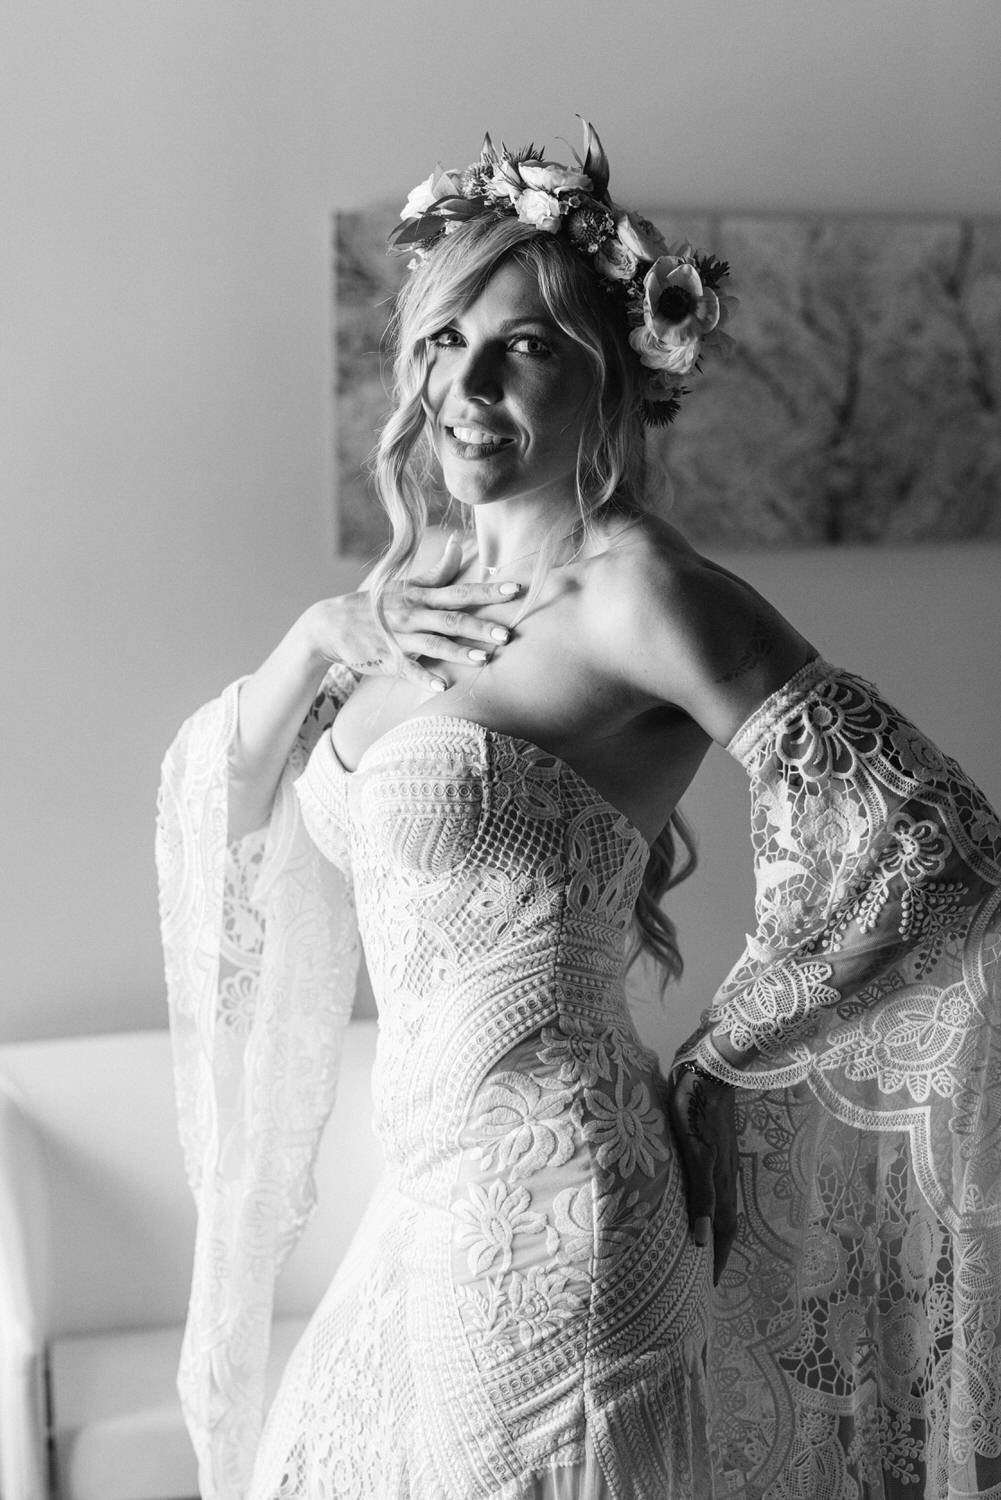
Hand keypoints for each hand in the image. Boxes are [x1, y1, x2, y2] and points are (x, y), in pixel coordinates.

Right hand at [305, 535, 519, 694]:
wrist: (332, 623)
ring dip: (459, 652)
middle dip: (480, 626)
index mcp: (421, 595)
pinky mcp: (387, 659)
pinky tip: (443, 687)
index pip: (461, 591)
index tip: (515, 590)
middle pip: (452, 619)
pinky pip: (408, 669)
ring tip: (484, 659)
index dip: (488, 591)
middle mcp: (413, 614)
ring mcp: (400, 637)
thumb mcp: (407, 584)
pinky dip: (424, 678)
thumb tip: (458, 541)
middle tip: (508, 634)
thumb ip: (438, 570)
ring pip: (433, 644)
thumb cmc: (378, 603)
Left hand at [667, 1065, 738, 1285]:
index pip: (721, 1233)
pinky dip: (703, 1205)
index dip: (715, 1261)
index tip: (708, 1289)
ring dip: (709, 1229)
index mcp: (722, 1184)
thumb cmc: (695, 1107)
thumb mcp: (696, 1154)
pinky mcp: (711, 1147)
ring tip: (697, 1249)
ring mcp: (720, 1162)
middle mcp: (725, 1178)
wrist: (708, 1067)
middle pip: (721, 1224)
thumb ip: (700, 1194)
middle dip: (713, 1252)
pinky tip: (692, 1204)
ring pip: (716, 1206)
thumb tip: (702, 1239)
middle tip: (700, 1278)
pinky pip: (709, 1187)